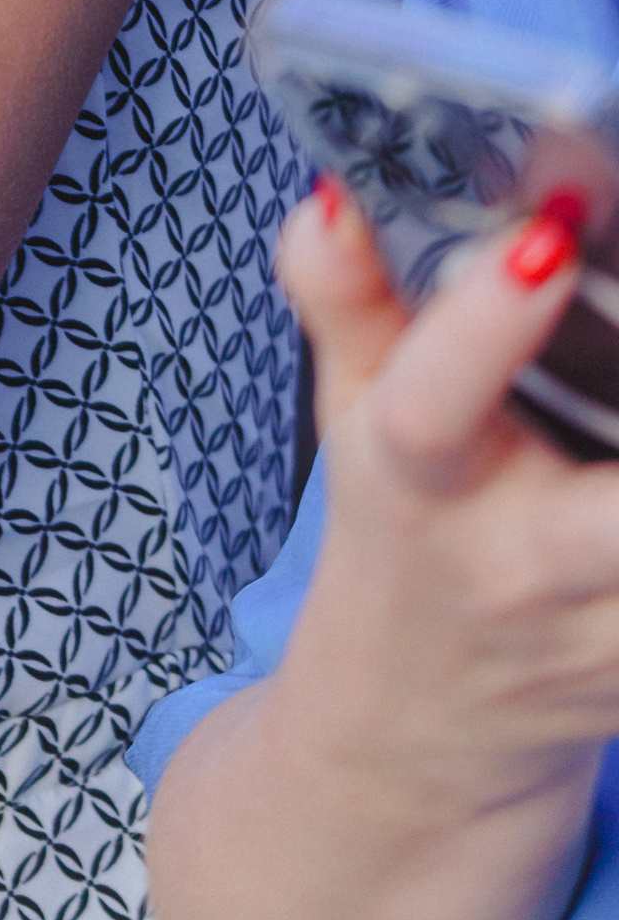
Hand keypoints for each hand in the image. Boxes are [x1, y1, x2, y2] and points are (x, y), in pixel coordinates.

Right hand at [282, 177, 618, 829]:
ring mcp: (603, 633)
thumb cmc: (406, 527)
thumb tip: (330, 196)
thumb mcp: (355, 409)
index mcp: (419, 478)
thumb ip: (345, 295)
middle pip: (611, 526)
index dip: (487, 321)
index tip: (550, 231)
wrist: (426, 723)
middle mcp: (516, 563)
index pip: (431, 403)